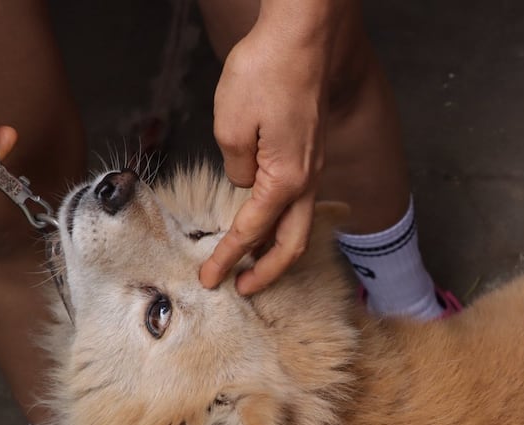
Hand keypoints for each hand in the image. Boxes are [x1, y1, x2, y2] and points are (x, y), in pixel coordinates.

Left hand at [198, 2, 345, 293]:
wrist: (304, 37)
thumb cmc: (268, 72)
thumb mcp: (231, 124)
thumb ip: (235, 164)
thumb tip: (244, 181)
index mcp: (285, 179)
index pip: (252, 231)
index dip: (228, 258)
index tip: (210, 279)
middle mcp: (306, 178)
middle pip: (292, 243)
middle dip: (268, 271)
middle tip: (244, 288)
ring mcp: (313, 165)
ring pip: (300, 222)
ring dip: (279, 248)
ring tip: (256, 262)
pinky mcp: (311, 150)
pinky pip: (300, 199)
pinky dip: (284, 220)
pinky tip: (270, 218)